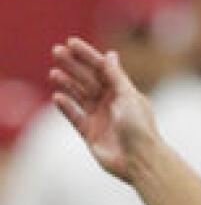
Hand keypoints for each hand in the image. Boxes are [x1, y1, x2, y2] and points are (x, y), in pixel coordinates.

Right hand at [49, 37, 157, 181]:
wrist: (141, 162)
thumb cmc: (140, 128)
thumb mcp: (128, 96)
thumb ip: (116, 76)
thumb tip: (110, 54)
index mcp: (122, 92)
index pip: (101, 69)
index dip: (87, 55)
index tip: (71, 43)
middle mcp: (110, 104)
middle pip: (87, 79)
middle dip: (72, 66)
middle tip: (56, 52)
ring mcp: (100, 119)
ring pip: (79, 96)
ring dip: (66, 84)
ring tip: (54, 74)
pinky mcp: (91, 134)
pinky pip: (74, 117)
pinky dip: (66, 107)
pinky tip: (57, 97)